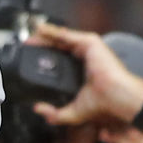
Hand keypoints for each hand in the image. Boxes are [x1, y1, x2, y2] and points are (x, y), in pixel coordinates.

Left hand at [28, 23, 142, 125]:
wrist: (117, 97)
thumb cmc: (103, 103)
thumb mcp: (74, 111)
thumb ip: (56, 113)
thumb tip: (38, 109)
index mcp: (82, 70)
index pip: (59, 59)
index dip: (43, 56)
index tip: (28, 57)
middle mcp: (85, 57)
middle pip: (58, 46)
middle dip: (40, 44)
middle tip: (25, 45)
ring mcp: (88, 48)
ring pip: (61, 38)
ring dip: (43, 36)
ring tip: (28, 36)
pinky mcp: (90, 42)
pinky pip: (66, 34)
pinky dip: (52, 30)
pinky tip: (39, 29)